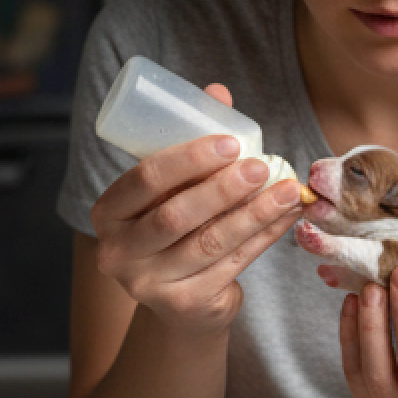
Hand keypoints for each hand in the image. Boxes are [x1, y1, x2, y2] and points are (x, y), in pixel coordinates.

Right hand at [90, 83, 304, 342]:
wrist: (181, 300)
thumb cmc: (177, 226)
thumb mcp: (174, 187)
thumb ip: (190, 143)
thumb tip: (218, 92)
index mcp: (109, 212)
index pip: (145, 179)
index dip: (188, 159)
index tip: (231, 142)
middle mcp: (119, 251)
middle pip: (176, 215)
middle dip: (224, 188)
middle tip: (262, 165)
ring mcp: (148, 284)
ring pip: (209, 243)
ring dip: (254, 213)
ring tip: (288, 190)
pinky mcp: (184, 304)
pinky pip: (232, 264)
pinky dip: (264, 238)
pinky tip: (286, 217)